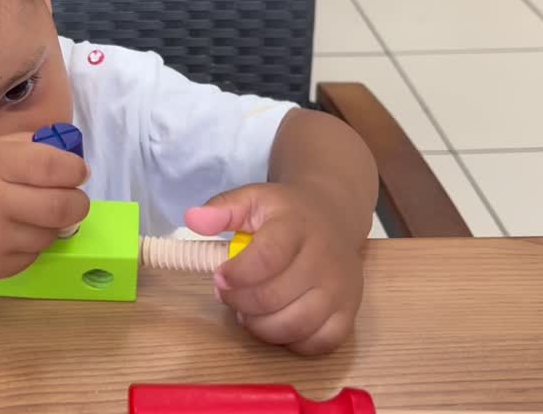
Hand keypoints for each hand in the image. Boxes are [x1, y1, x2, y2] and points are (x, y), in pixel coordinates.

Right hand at [0, 133, 89, 283]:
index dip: (75, 169)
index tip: (75, 171)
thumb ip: (26, 148)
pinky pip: (30, 258)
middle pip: (63, 207)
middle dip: (76, 201)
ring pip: (50, 236)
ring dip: (50, 225)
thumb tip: (72, 159)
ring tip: (28, 214)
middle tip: (69, 197)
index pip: (54, 167)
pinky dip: (29, 245)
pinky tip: (7, 233)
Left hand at [185, 182, 363, 354]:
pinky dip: (292, 342)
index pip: (267, 258)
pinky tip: (276, 323)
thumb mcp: (253, 198)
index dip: (237, 275)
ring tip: (247, 312)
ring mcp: (340, 289)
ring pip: (296, 325)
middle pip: (275, 297)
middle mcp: (324, 259)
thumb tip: (193, 219)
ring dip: (260, 326)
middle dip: (240, 302)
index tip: (219, 277)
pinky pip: (319, 343)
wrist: (333, 216)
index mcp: (297, 227)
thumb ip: (222, 208)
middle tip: (228, 294)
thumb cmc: (286, 213)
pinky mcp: (349, 311)